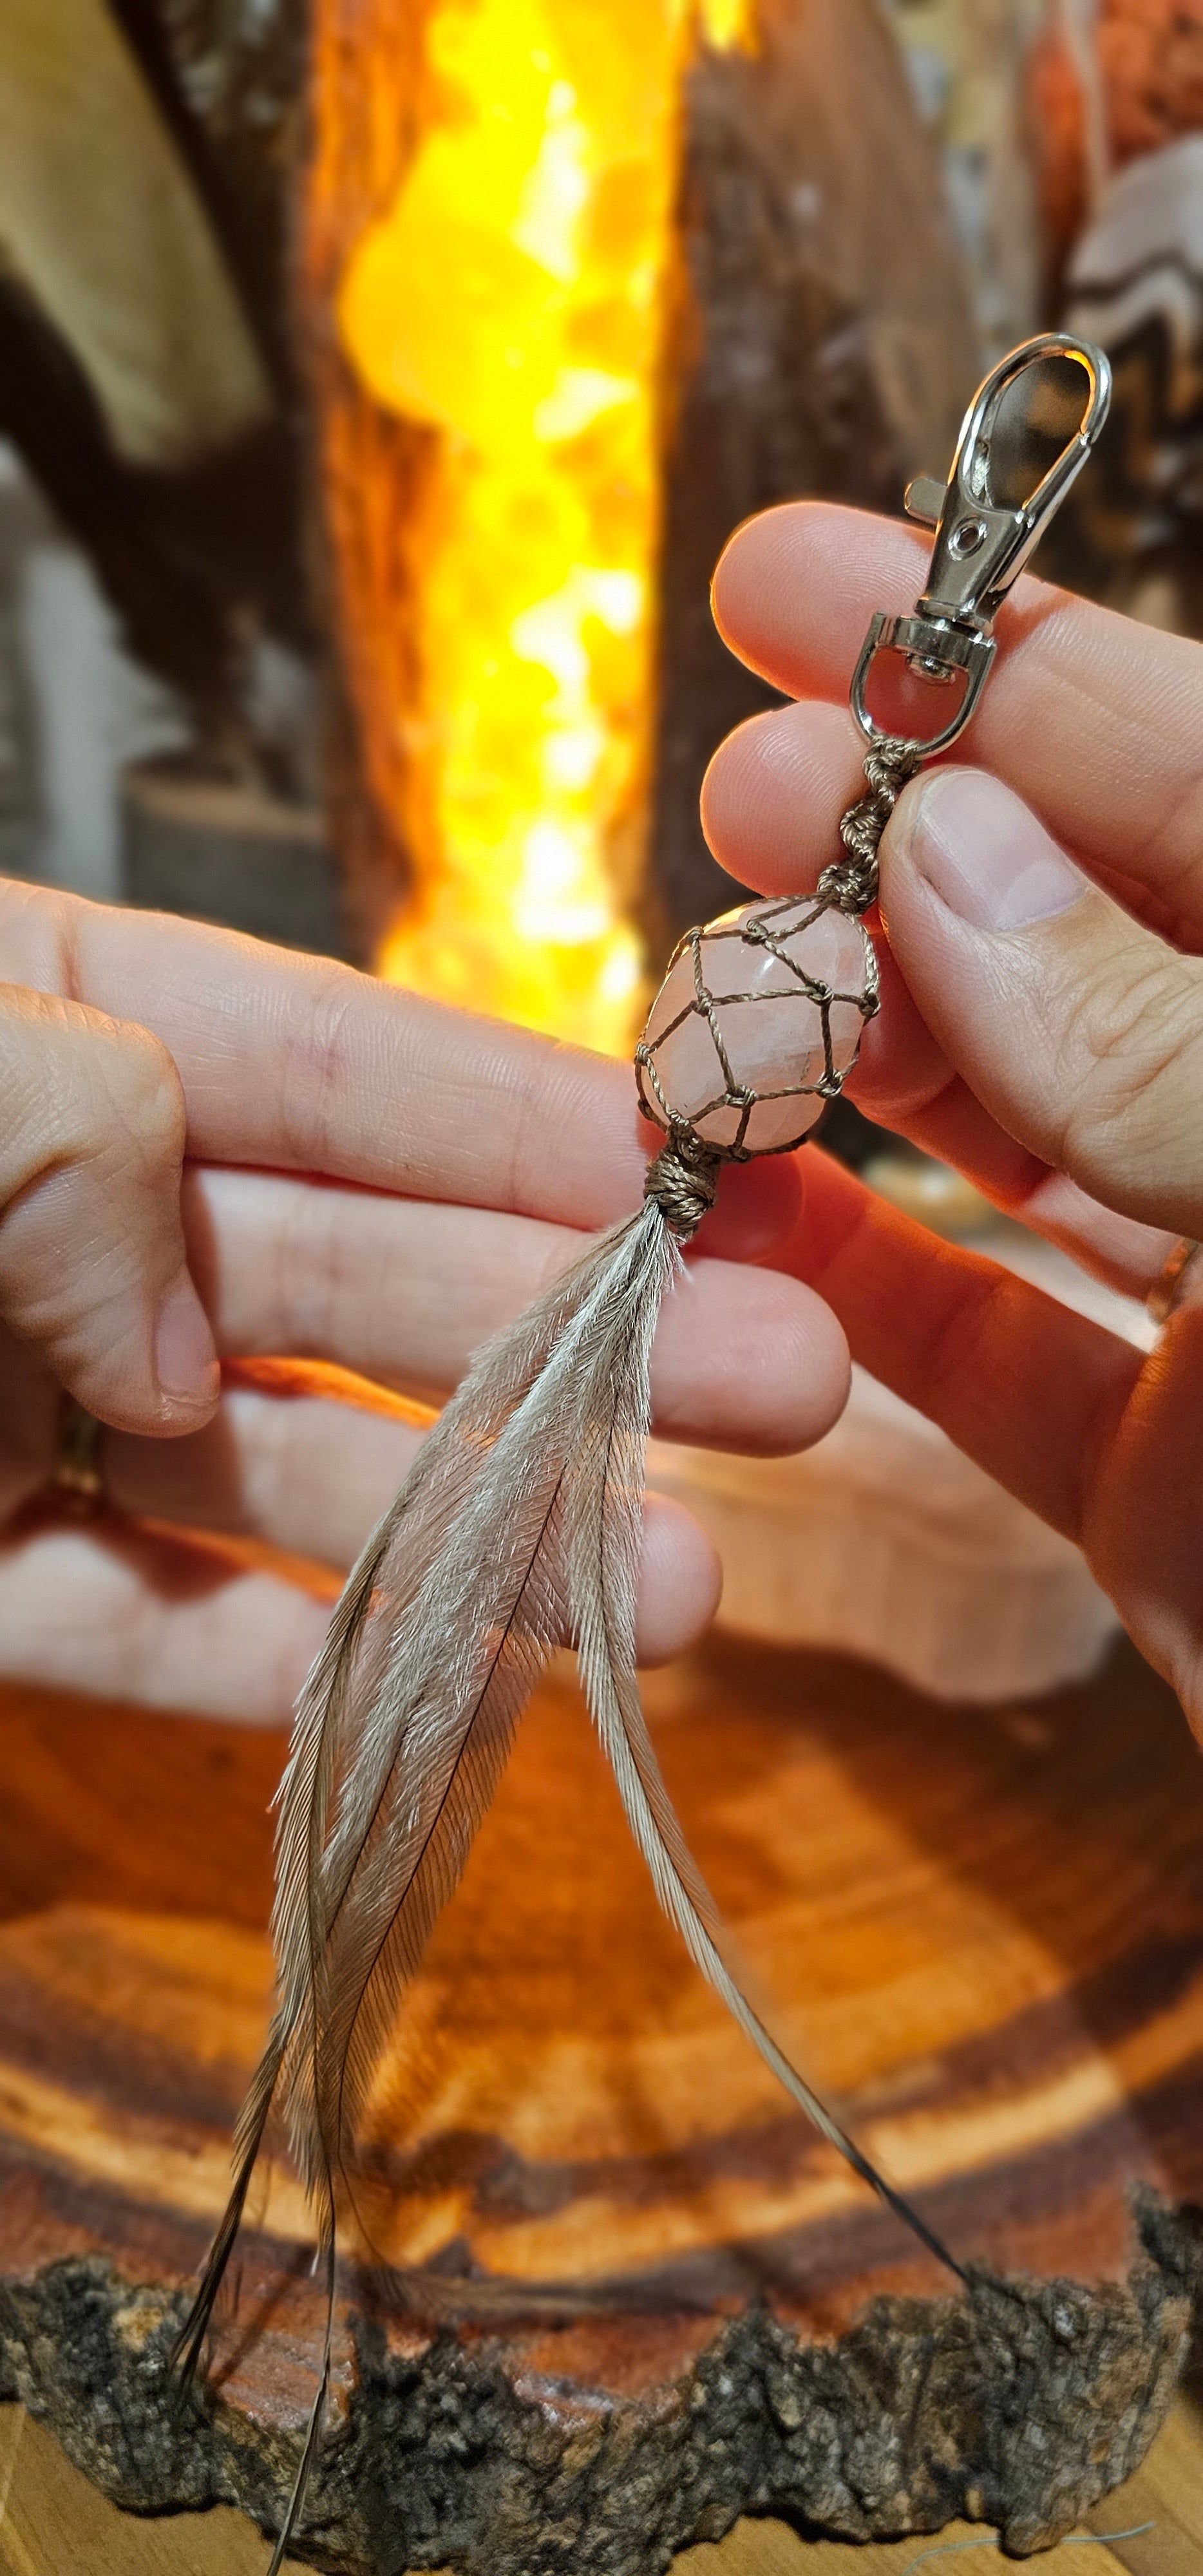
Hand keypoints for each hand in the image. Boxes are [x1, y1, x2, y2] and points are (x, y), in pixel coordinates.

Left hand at [0, 878, 848, 1721]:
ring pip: (281, 1465)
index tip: (704, 1172)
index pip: (311, 1062)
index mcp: (40, 1037)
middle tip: (789, 1380)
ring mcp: (11, 1408)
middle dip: (572, 1330)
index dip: (516, 1118)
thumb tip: (171, 1337)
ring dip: (486, 1529)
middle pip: (349, 1271)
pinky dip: (290, 1667)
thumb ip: (54, 1128)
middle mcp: (56, 1222)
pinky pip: (138, 1629)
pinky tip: (460, 1693)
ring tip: (679, 1593)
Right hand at [703, 501, 1202, 1731]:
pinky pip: (985, 1347)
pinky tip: (741, 1200)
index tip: (798, 579)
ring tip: (705, 1015)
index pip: (1197, 779)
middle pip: (1080, 936)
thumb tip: (944, 855)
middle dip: (890, 852)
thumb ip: (1164, 1043)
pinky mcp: (1160, 1485)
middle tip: (732, 804)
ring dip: (849, 1059)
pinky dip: (856, 1276)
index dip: (999, 662)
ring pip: (1015, 1128)